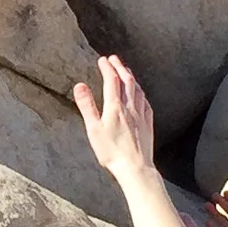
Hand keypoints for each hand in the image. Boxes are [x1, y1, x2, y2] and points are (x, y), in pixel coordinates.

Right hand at [73, 54, 155, 179]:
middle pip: (127, 81)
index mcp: (115, 107)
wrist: (135, 167)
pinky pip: (145, 102)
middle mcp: (130, 108)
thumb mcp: (93, 129)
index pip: (112, 80)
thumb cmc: (111, 152)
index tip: (103, 60)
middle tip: (114, 59)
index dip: (107, 67)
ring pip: (138, 90)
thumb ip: (87, 105)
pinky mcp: (147, 124)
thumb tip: (80, 85)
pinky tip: (140, 95)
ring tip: (127, 71)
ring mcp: (141, 115)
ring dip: (132, 78)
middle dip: (120, 67)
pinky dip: (141, 93)